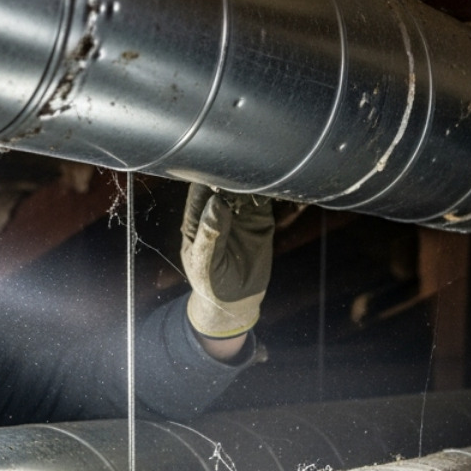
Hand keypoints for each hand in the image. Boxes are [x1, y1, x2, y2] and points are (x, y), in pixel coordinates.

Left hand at [181, 184, 274, 339]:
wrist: (235, 302)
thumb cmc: (210, 284)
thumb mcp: (205, 264)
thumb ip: (209, 235)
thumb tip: (216, 202)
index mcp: (197, 219)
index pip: (199, 189)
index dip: (208, 176)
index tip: (220, 169)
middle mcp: (217, 211)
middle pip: (223, 182)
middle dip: (233, 173)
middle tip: (245, 169)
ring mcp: (240, 213)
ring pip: (245, 186)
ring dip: (252, 178)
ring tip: (260, 175)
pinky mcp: (260, 219)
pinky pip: (264, 199)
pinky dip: (269, 189)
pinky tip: (273, 183)